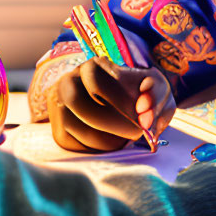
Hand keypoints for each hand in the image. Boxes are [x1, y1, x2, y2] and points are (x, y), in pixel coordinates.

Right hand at [49, 58, 174, 152]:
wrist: (123, 103)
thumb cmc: (139, 92)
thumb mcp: (153, 86)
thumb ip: (155, 91)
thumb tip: (144, 108)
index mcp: (91, 67)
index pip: (97, 84)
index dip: (120, 102)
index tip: (142, 115)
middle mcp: (68, 84)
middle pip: (80, 105)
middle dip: (114, 123)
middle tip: (137, 132)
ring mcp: (59, 109)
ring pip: (78, 128)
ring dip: (109, 139)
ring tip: (128, 137)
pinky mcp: (59, 132)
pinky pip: (76, 145)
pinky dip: (99, 148)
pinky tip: (115, 142)